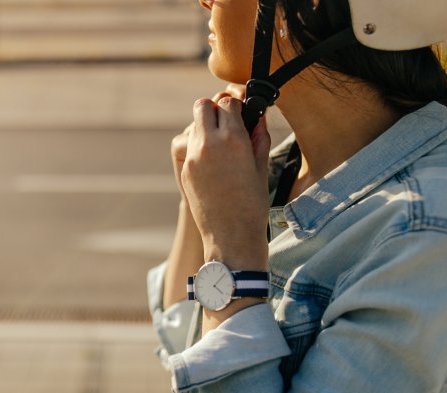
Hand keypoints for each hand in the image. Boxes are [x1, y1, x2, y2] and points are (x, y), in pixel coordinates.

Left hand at [179, 96, 270, 271]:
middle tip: (227, 123)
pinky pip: (189, 146)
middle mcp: (209, 144)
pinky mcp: (185, 170)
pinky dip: (199, 146)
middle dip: (215, 110)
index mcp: (233, 140)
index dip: (236, 105)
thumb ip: (259, 137)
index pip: (227, 102)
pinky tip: (214, 162)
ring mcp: (193, 157)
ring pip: (193, 125)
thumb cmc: (253, 204)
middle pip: (203, 106)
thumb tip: (259, 116)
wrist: (231, 237)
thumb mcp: (261, 167)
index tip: (241, 113)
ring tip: (221, 145)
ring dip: (205, 127)